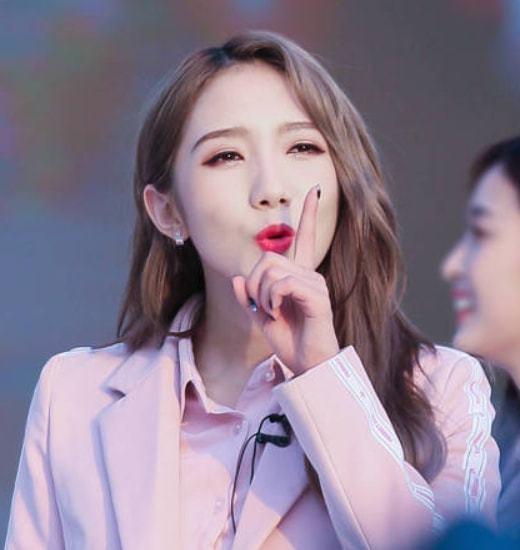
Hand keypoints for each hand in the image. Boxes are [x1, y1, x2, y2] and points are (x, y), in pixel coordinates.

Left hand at [232, 185, 339, 375]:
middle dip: (254, 282)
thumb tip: (237, 279)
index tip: (315, 191)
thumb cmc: (290, 342)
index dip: (309, 215)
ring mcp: (315, 284)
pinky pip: (282, 284)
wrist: (308, 365)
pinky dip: (271, 299)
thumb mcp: (262, 318)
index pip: (305, 239)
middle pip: (269, 257)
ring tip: (271, 312)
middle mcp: (310, 275)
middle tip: (260, 305)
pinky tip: (277, 313)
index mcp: (299, 277)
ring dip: (262, 294)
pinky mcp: (318, 296)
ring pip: (272, 270)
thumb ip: (250, 298)